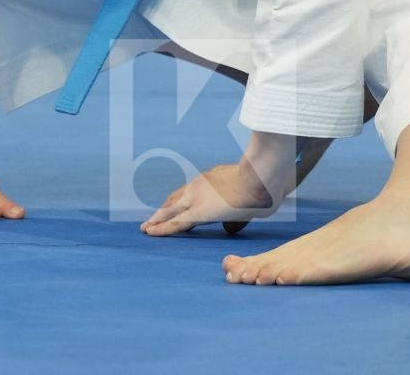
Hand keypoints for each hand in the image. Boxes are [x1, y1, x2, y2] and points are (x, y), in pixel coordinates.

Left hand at [141, 161, 282, 236]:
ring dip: (157, 219)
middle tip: (152, 218)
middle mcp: (200, 185)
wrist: (261, 178)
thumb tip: (242, 221)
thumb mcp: (254, 193)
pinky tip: (150, 232)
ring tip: (146, 228)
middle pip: (176, 199)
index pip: (191, 191)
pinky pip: (175, 223)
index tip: (173, 206)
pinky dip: (161, 228)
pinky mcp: (198, 211)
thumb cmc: (264, 185)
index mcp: (213, 178)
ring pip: (171, 210)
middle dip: (164, 209)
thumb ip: (245, 207)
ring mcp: (197, 197)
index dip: (180, 200)